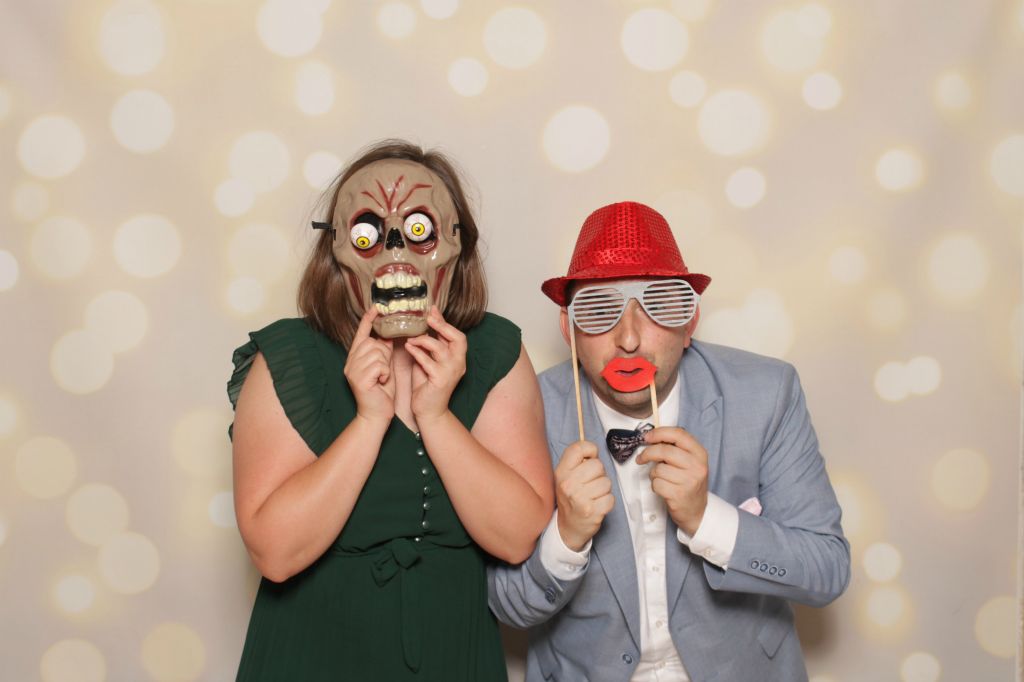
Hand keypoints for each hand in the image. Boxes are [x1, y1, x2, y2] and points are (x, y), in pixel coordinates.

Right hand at [343, 307, 394, 425]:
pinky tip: (381, 382)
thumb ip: (382, 352)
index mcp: (355, 358)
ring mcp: (352, 370)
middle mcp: (350, 362)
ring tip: (382, 377)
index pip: (361, 334)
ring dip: (385, 365)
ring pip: (377, 353)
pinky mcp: (358, 379)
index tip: (376, 307)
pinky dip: (384, 373)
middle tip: (384, 369)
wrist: (376, 415)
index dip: (368, 320)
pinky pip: (378, 365)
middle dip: (383, 354)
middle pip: (372, 343)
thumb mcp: (384, 367)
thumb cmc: (381, 391)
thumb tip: (387, 335)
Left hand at [405, 306, 466, 423]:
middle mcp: (459, 364)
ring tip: (411, 339)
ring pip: (440, 348)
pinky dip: (417, 353)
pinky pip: (428, 362)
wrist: (429, 411)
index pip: (456, 335)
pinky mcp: (440, 381)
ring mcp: (451, 372)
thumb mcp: (430, 361)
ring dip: (424, 340)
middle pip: (458, 338)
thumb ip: (429, 346)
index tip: (432, 309)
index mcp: (458, 358)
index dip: (444, 321)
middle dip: (442, 326)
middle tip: (427, 318)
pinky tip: (408, 348)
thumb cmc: (427, 385)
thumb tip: (423, 326)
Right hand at [555, 440, 613, 550]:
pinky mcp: (593, 512)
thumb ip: (577, 461)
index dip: (590, 450)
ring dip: (603, 490)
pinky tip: (597, 505)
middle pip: (598, 465)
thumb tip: (593, 450)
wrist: (567, 528)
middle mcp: (568, 484)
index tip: (590, 458)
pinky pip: (611, 498)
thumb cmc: (570, 499)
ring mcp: (580, 499)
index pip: (579, 448)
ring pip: (606, 482)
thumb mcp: (565, 476)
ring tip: (593, 496)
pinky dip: (607, 502)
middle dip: (598, 474)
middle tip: (590, 484)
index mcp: (561, 472)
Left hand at [636, 427, 707, 535]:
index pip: (678, 434)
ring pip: (658, 469)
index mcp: (700, 453)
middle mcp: (697, 466)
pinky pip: (656, 483)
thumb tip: (651, 437)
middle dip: (648, 453)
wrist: (697, 511)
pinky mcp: (679, 494)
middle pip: (664, 450)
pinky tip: (664, 489)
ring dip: (654, 474)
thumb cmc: (688, 483)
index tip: (647, 437)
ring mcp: (689, 481)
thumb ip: (675, 448)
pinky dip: (655, 486)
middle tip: (641, 458)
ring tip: (662, 479)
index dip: (659, 433)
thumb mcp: (690, 462)